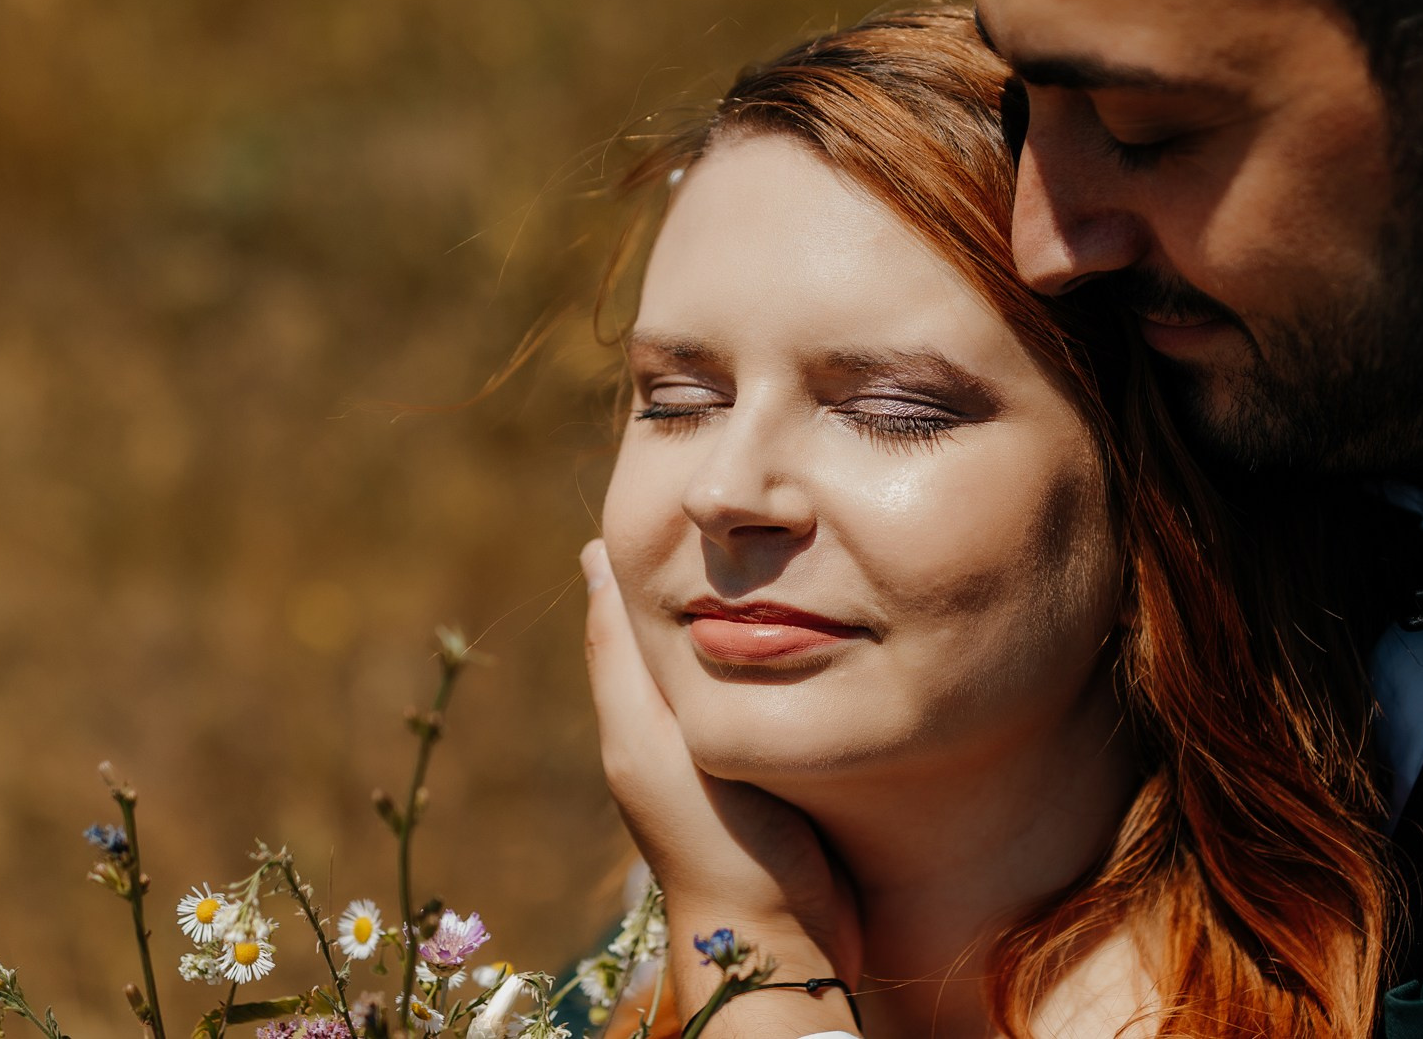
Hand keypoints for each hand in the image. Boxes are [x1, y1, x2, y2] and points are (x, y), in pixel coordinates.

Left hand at [581, 540, 863, 1028]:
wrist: (781, 940)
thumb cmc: (713, 841)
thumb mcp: (654, 740)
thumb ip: (622, 656)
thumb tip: (591, 556)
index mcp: (637, 712)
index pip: (630, 607)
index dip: (645, 549)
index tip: (674, 482)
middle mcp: (678, 725)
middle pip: (687, 624)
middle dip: (711, 569)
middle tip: (750, 500)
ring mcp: (728, 748)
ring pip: (737, 651)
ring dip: (760, 605)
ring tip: (798, 540)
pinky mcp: (778, 766)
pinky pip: (776, 690)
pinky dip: (791, 650)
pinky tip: (830, 622)